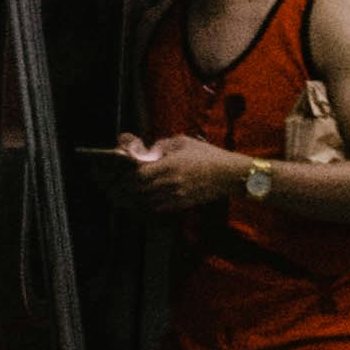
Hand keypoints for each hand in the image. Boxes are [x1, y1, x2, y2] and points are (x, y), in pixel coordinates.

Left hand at [115, 132, 242, 210]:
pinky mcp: (182, 204)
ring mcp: (176, 195)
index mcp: (169, 165)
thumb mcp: (184, 142)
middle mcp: (170, 182)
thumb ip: (162, 144)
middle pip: (140, 190)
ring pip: (147, 201)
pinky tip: (146, 199)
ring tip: (130, 193)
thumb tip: (146, 149)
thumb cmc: (208, 155)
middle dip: (129, 188)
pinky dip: (150, 204)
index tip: (122, 174)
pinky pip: (159, 207)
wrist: (229, 174)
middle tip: (121, 185)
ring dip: (137, 197)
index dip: (128, 176)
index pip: (139, 175)